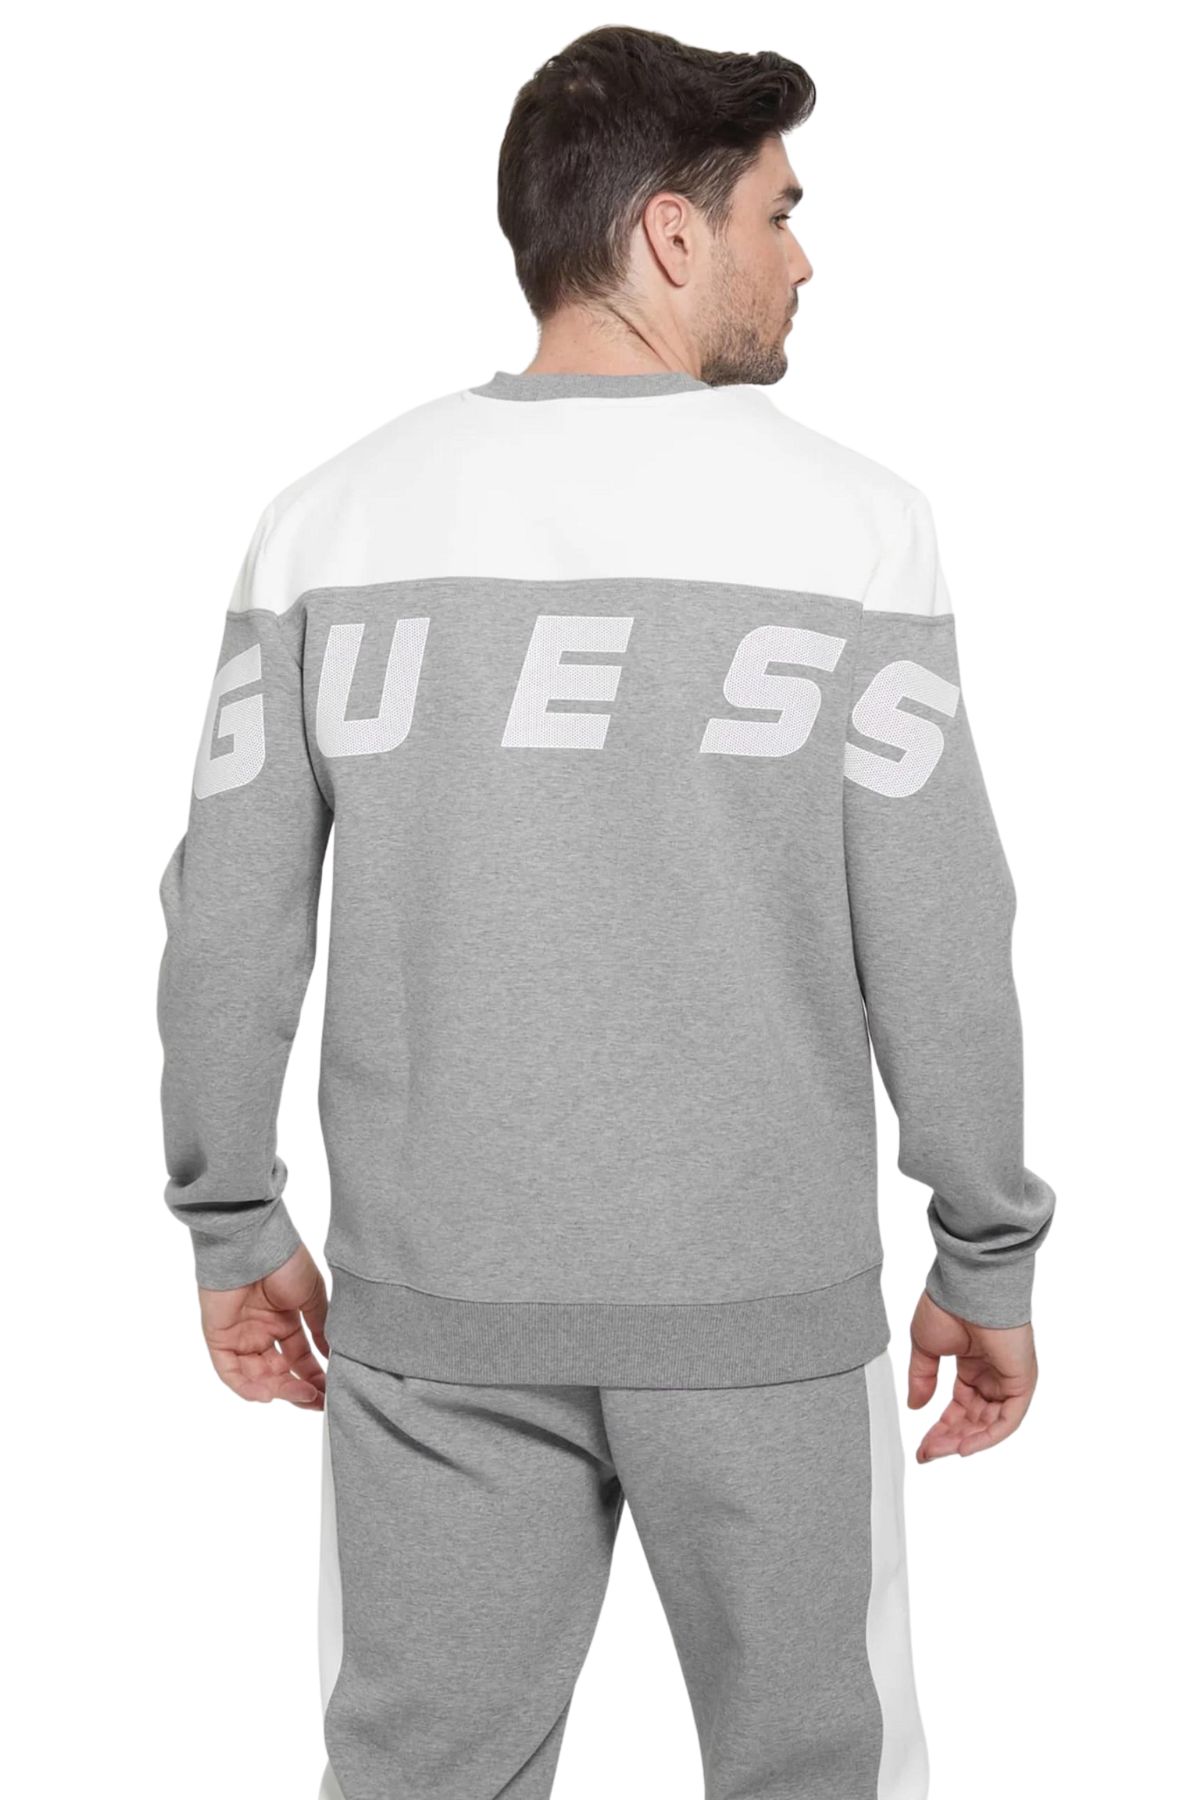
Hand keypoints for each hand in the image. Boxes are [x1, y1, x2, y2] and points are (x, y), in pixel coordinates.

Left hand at [198, 1244, 329, 1407]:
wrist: (255, 1244)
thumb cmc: (285, 1262)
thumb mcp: (312, 1296)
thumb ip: (321, 1328)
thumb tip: (333, 1356)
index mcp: (283, 1321)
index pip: (298, 1359)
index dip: (313, 1377)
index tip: (329, 1392)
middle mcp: (261, 1331)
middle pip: (278, 1372)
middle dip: (298, 1389)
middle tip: (317, 1400)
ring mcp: (239, 1336)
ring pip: (256, 1376)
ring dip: (278, 1390)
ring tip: (301, 1395)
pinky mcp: (219, 1338)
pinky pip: (230, 1372)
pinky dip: (247, 1387)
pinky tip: (269, 1394)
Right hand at [907, 1289, 1037, 1460]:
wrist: (968, 1288)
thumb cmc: (949, 1305)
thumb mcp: (925, 1347)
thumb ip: (922, 1378)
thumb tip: (915, 1405)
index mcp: (973, 1365)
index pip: (959, 1407)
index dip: (940, 1428)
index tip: (922, 1445)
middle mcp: (993, 1375)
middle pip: (973, 1420)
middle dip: (949, 1438)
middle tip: (927, 1452)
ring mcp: (1009, 1379)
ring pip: (989, 1424)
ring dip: (964, 1441)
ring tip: (940, 1451)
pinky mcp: (1022, 1382)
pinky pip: (1008, 1420)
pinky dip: (987, 1437)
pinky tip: (963, 1447)